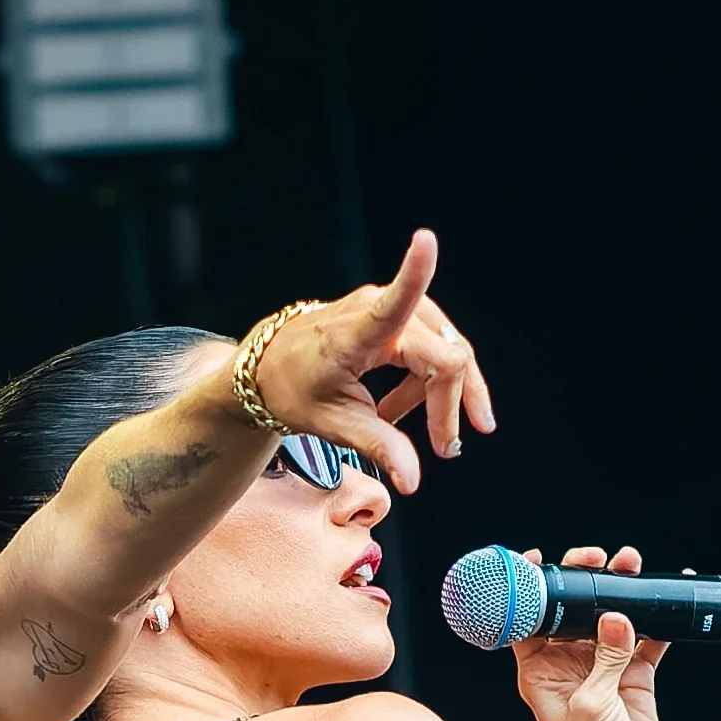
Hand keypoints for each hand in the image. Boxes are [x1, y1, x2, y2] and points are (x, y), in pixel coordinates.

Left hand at [248, 228, 494, 493]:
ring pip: (448, 350)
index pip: (392, 301)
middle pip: (444, 354)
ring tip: (427, 435)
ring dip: (445, 395)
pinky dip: (431, 383)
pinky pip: (435, 346)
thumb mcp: (331, 424)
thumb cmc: (293, 391)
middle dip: (452, 403)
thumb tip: (414, 480)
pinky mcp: (396, 314)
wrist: (268, 368)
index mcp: (354, 333)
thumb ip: (376, 446)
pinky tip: (406, 410)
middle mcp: (375, 309)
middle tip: (448, 449)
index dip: (414, 272)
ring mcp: (389, 307)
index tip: (424, 240)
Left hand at [511, 546, 663, 720]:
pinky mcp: (633, 676)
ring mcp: (602, 668)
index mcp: (539, 671)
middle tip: (598, 559)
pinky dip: (657, 619)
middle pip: (573, 610)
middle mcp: (567, 665)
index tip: (541, 561)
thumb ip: (604, 658)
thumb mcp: (589, 703)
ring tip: (632, 565)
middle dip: (585, 579)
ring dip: (621, 591)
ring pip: (610, 617)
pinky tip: (667, 596)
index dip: (533, 589)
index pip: (529, 619)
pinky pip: (646, 639)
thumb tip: (615, 617)